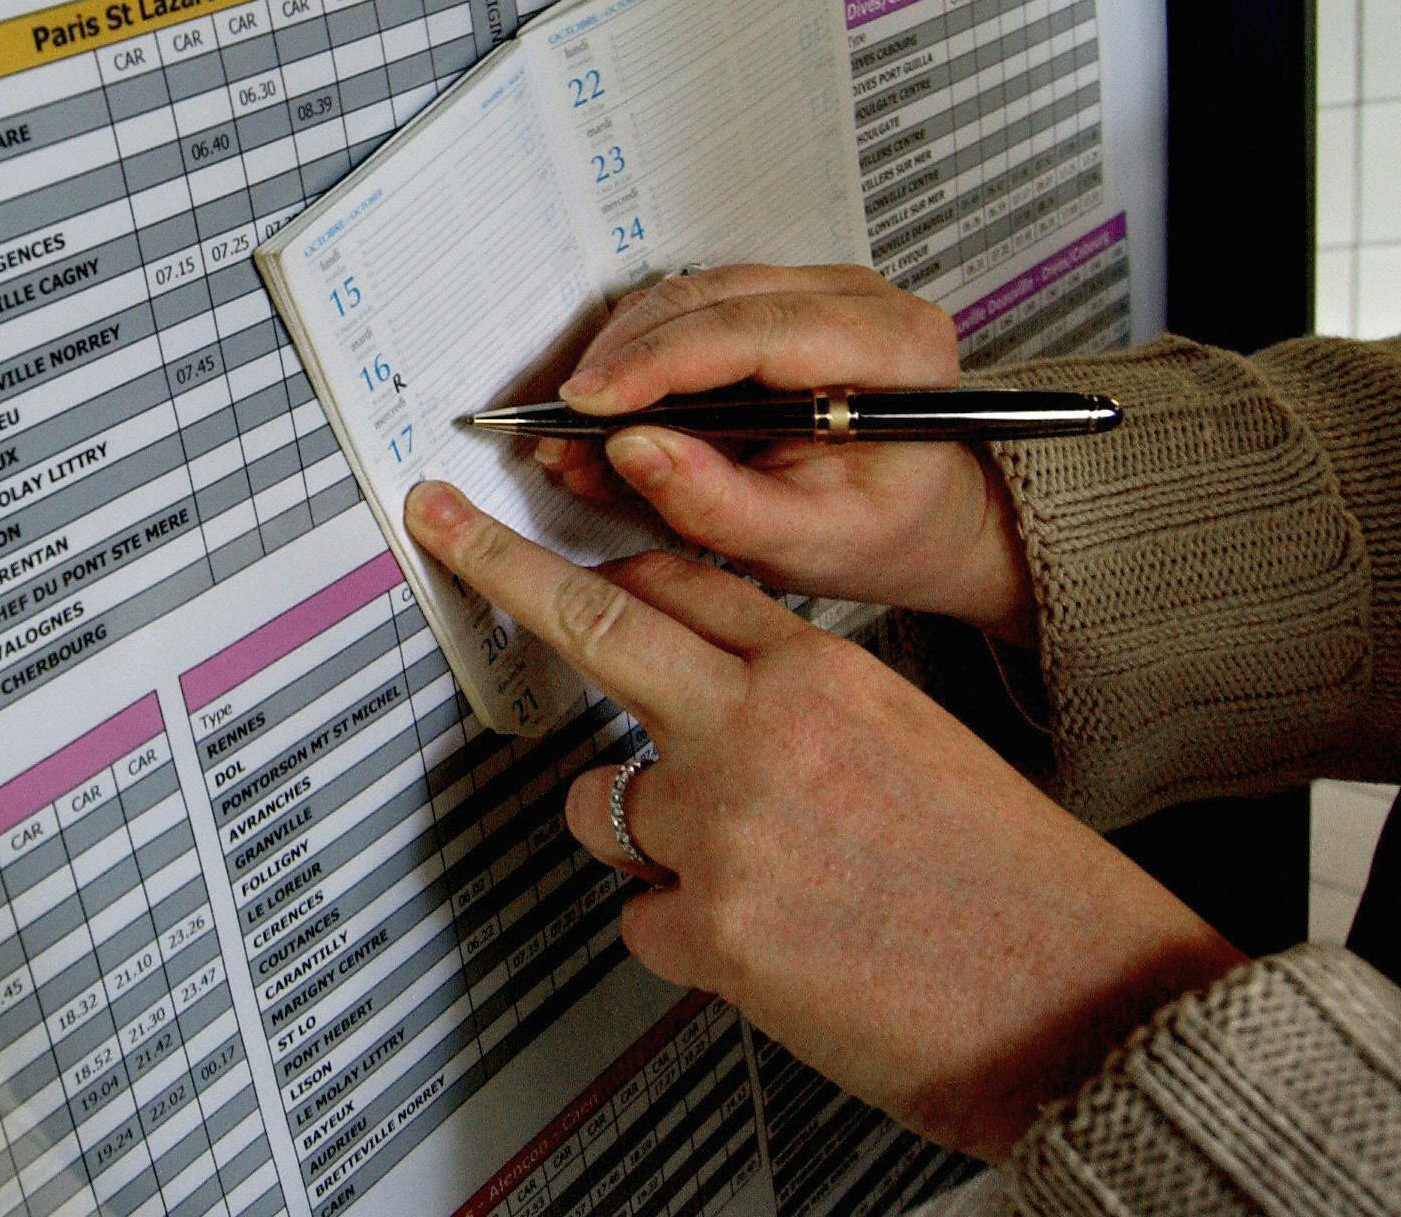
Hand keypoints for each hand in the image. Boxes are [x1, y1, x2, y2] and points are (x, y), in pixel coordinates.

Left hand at [404, 481, 1243, 1158]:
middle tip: (440, 527)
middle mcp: (759, 733)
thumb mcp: (913, 743)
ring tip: (749, 875)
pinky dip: (686, 940)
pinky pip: (639, 921)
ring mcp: (721, 828)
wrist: (1089, 1006)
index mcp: (822, 676)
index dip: (600, 550)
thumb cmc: (1019, 885)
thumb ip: (798, 705)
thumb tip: (697, 688)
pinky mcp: (707, 932)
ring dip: (642, 834)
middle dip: (497, 563)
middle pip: (593, 621)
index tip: (533, 521)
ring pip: (600, 801)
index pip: (680, 576)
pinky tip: (768, 952)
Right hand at [543, 264, 1034, 644]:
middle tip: (561, 429)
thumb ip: (720, 504)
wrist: (922, 520)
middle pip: (707, 299)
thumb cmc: (883, 534)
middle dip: (620, 363)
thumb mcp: (807, 543)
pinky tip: (605, 418)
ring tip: (575, 436)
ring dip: (617, 361)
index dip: (657, 363)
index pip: (753, 330)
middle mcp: (856, 297)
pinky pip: (684, 312)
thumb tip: (630, 449)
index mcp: (894, 349)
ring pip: (684, 298)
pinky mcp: (773, 300)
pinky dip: (633, 362)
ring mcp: (812, 288)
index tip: (585, 404)